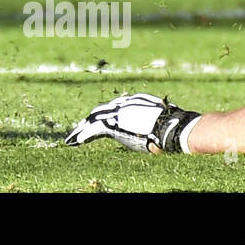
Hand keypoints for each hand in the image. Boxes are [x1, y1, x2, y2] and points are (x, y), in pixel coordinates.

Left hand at [65, 92, 199, 153]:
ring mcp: (116, 113)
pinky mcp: (112, 124)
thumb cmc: (173, 125)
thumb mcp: (164, 120)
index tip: (99, 121)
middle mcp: (122, 104)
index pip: (114, 108)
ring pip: (93, 120)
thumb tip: (164, 129)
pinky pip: (93, 131)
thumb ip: (156, 120)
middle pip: (100, 111)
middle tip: (79, 128)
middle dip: (90, 120)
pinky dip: (83, 136)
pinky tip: (75, 142)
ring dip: (81, 129)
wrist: (170, 127)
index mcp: (133, 102)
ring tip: (71, 138)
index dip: (105, 115)